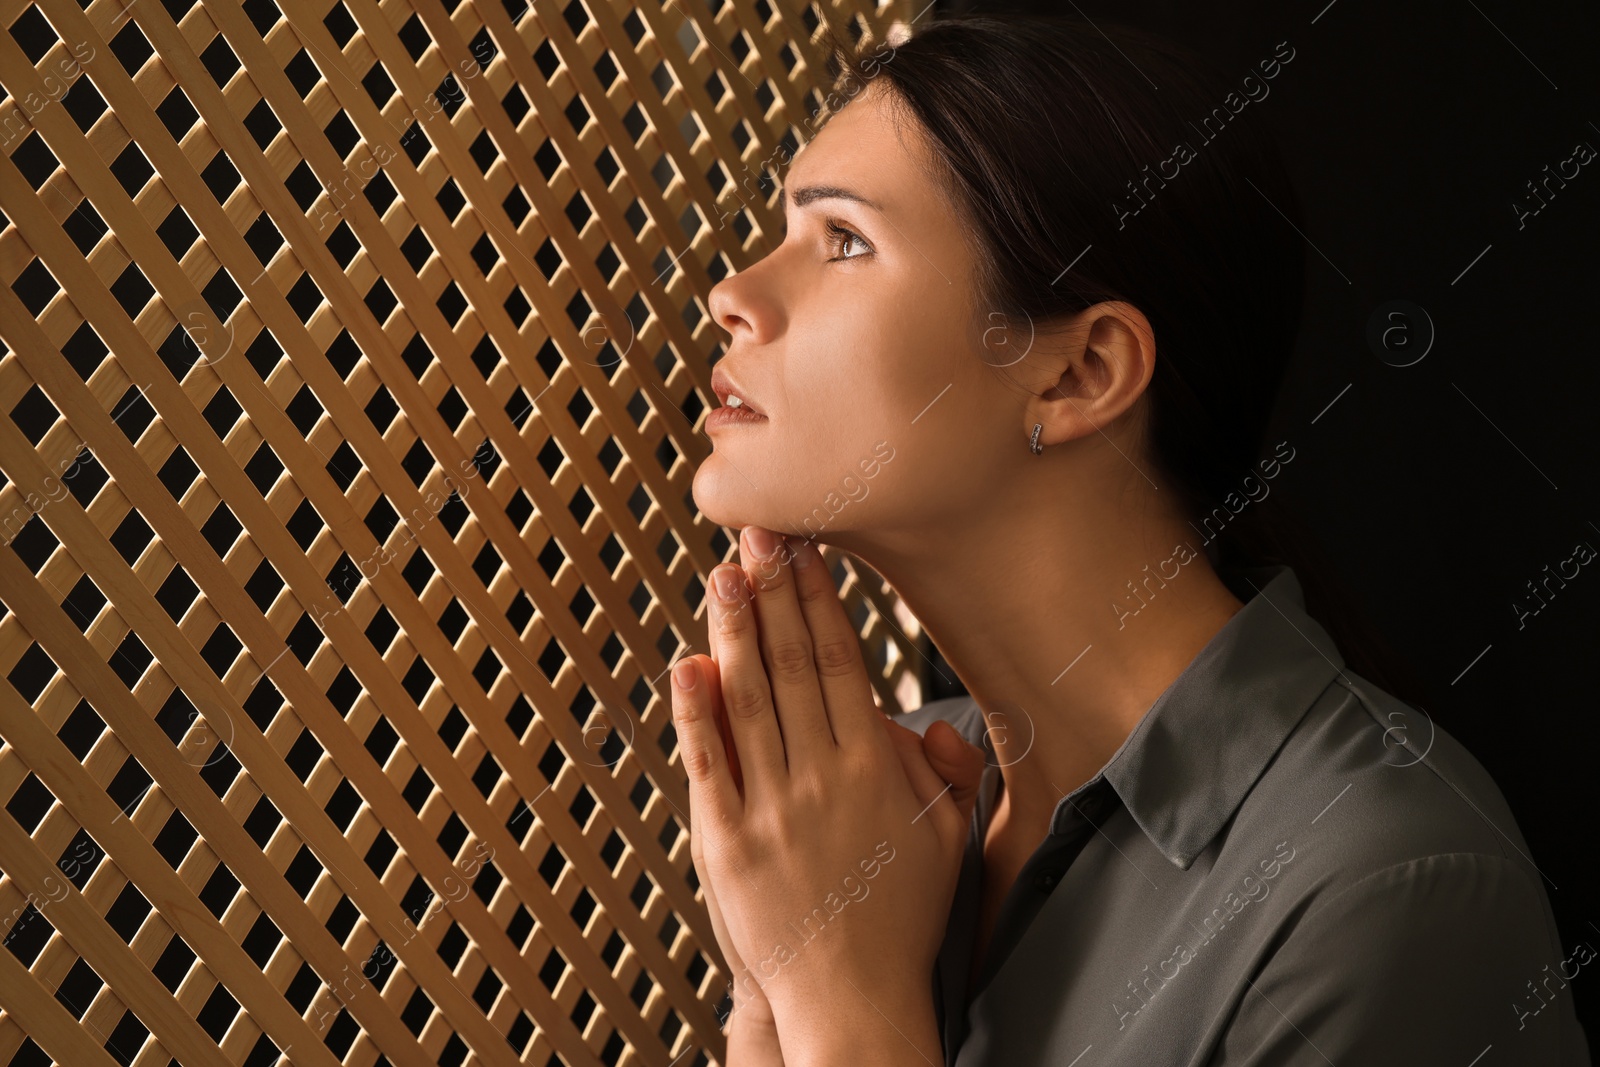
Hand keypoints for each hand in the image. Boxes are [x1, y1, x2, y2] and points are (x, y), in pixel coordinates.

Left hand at [670, 526, 985, 1033]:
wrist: (852, 998)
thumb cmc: (900, 918)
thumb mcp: (947, 843)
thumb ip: (948, 775)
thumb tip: (928, 723)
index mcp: (874, 770)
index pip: (842, 663)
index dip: (820, 602)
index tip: (806, 552)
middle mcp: (822, 778)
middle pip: (794, 665)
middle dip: (775, 593)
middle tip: (759, 534)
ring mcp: (771, 809)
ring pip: (749, 700)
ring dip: (735, 631)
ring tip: (724, 575)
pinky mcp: (727, 842)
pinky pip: (708, 764)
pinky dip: (695, 712)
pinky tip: (688, 663)